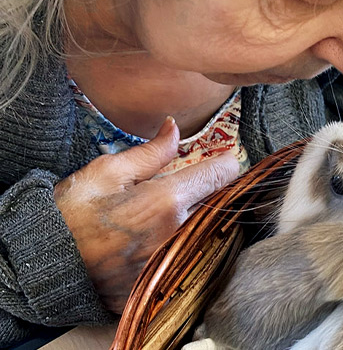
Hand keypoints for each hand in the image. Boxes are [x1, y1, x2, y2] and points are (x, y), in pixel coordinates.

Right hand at [54, 117, 239, 312]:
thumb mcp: (107, 171)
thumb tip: (175, 129)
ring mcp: (172, 264)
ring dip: (199, 222)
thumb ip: (151, 153)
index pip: (220, 176)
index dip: (224, 164)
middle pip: (217, 206)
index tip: (222, 161)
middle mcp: (176, 235)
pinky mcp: (164, 286)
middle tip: (190, 188)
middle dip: (209, 194)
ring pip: (206, 234)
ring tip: (169, 218)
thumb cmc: (71, 215)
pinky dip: (183, 250)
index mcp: (166, 202)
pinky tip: (161, 244)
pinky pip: (190, 262)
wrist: (45, 265)